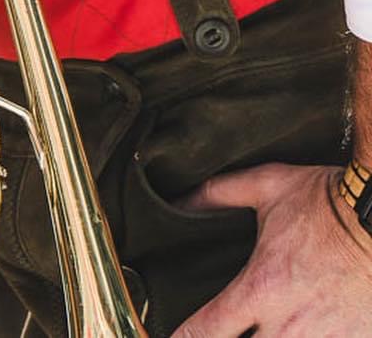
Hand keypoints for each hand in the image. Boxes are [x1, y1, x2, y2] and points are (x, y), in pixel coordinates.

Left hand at [171, 162, 371, 336]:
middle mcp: (288, 325)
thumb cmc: (329, 201)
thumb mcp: (267, 186)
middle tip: (228, 328)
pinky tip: (298, 331)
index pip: (207, 330)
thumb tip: (180, 199)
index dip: (183, 337)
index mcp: (260, 288)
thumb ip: (219, 194)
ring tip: (265, 328)